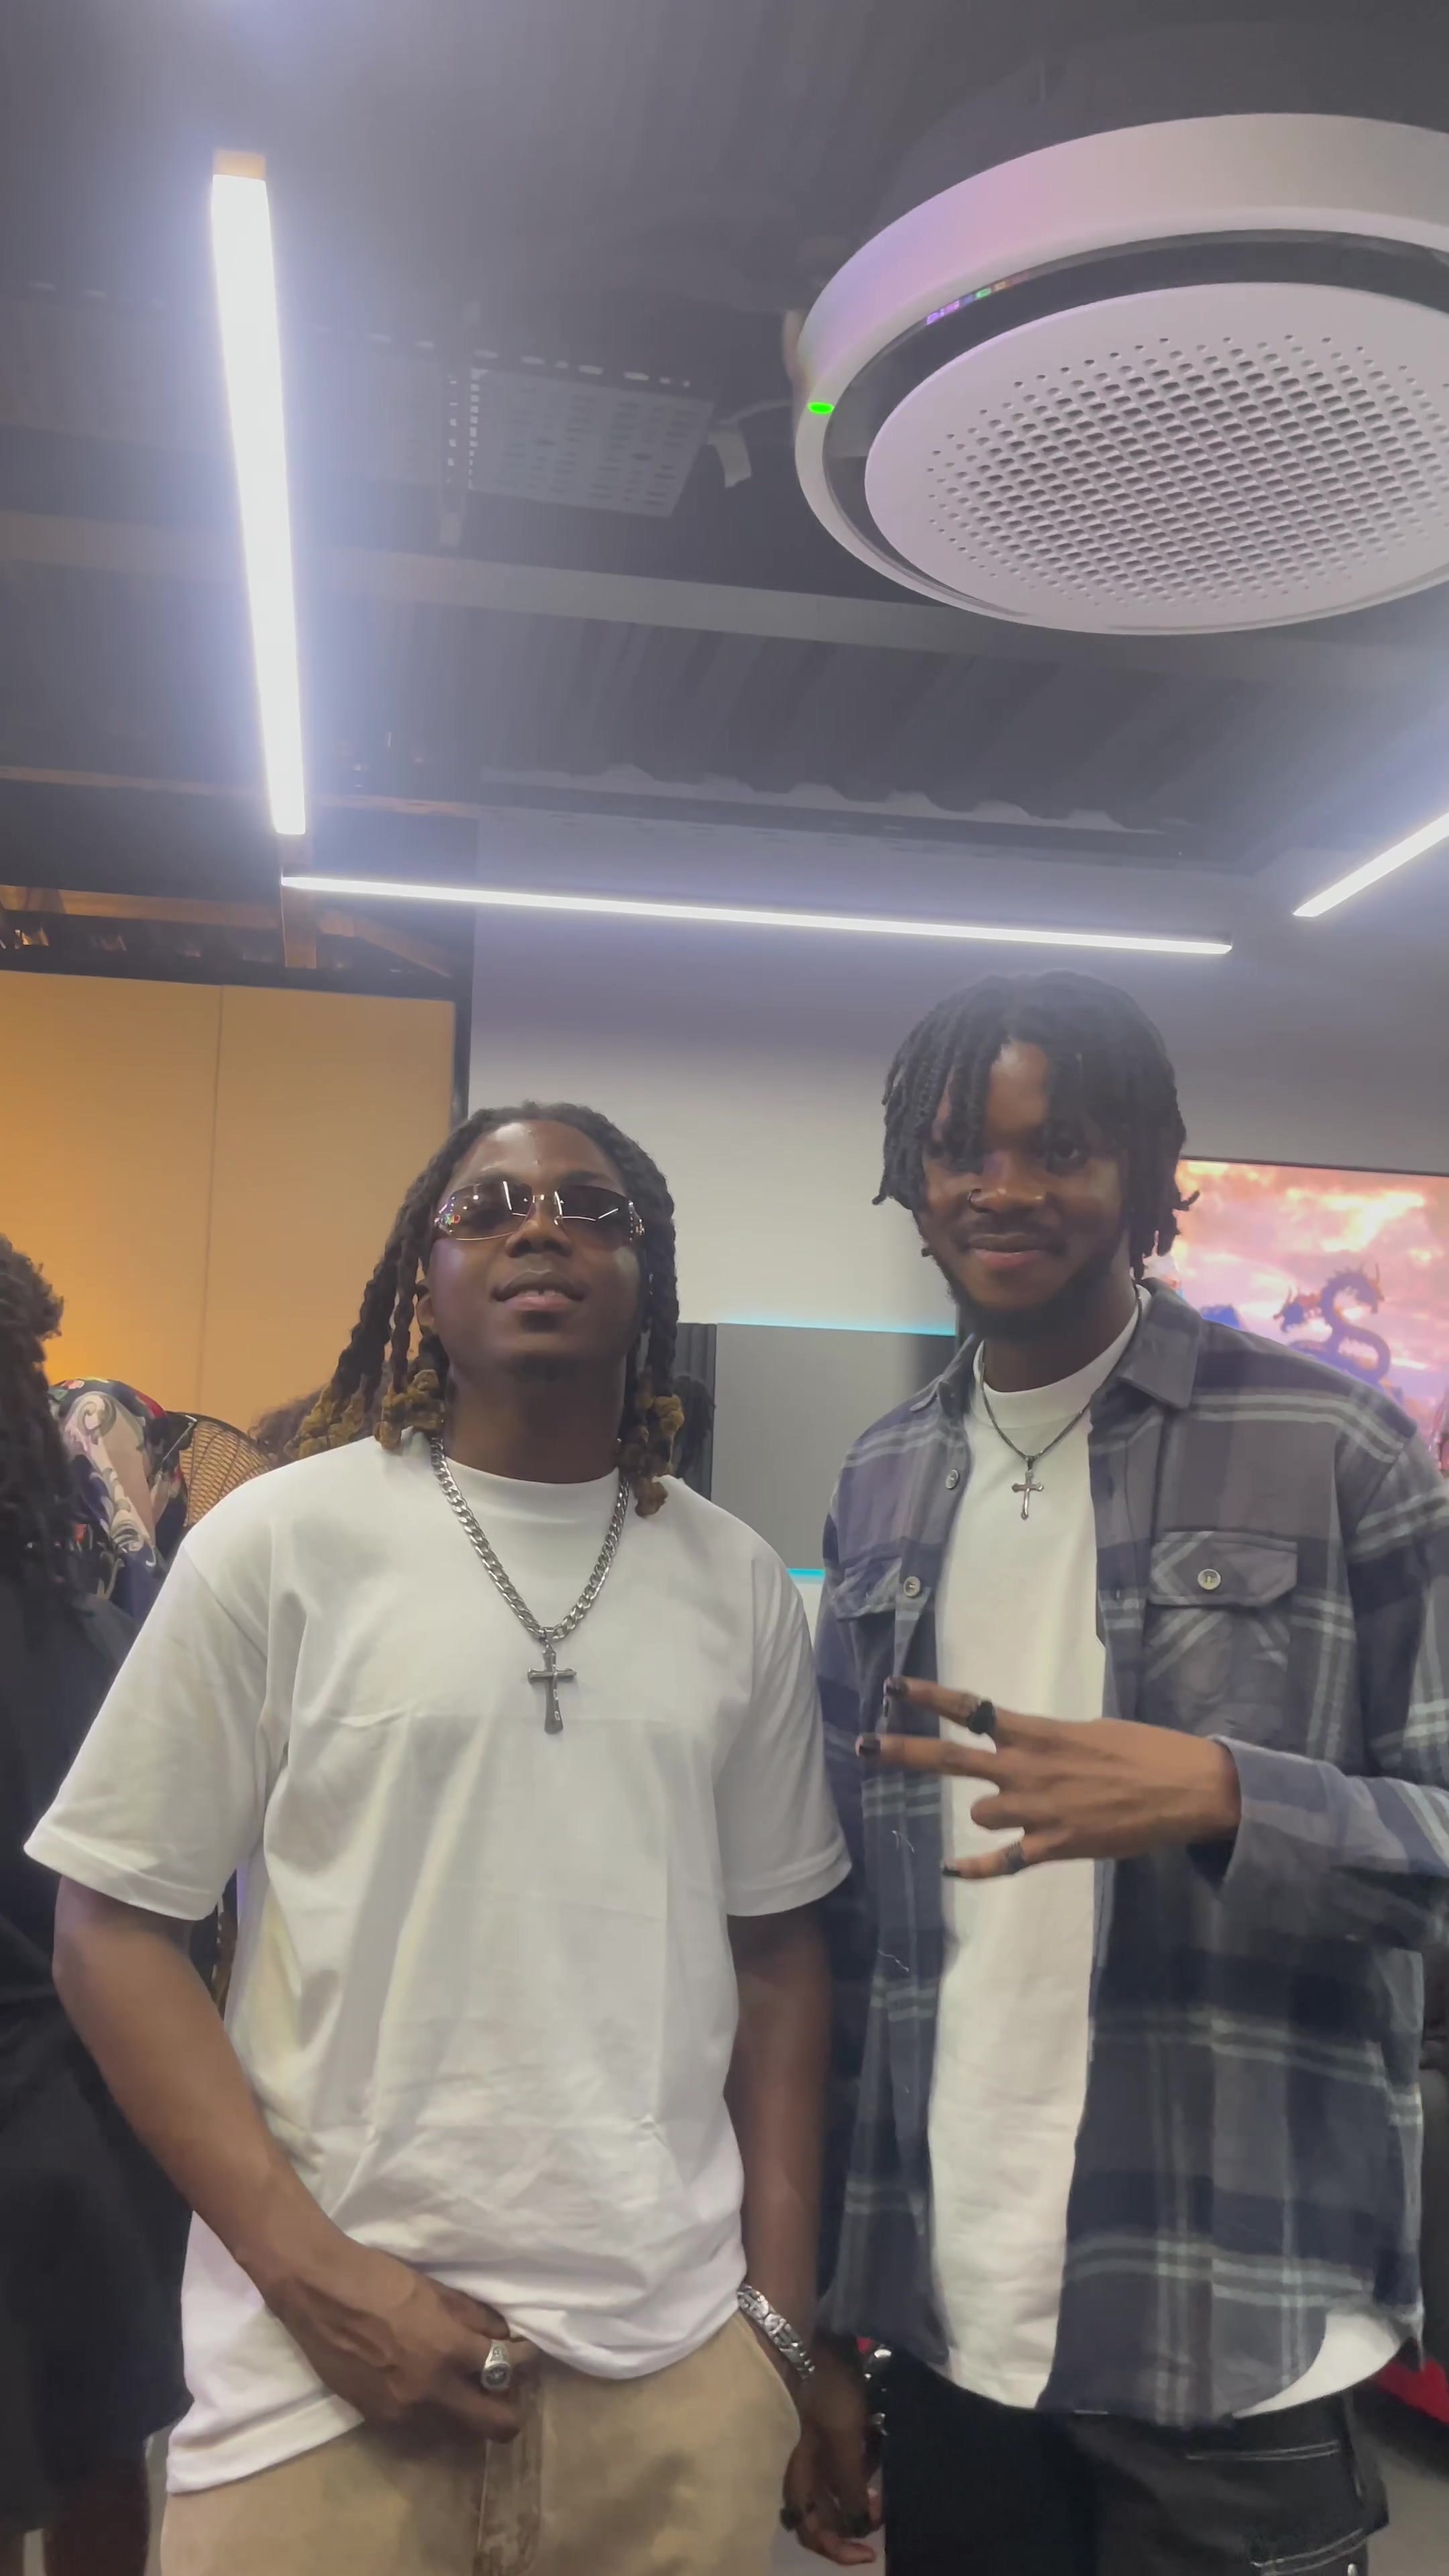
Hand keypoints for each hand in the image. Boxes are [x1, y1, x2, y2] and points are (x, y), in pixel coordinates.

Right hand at [264, 2234, 537, 2440]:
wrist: (318, 2293)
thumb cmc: (378, 2279)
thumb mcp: (434, 2290)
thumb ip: (473, 2317)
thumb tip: (502, 2335)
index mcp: (448, 2350)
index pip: (505, 2368)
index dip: (523, 2359)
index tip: (524, 2353)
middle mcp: (430, 2391)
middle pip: (493, 2425)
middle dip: (509, 2410)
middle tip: (505, 2389)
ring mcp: (402, 2412)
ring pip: (457, 2434)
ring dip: (469, 2415)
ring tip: (467, 2390)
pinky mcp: (378, 2419)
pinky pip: (422, 2429)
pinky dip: (435, 2415)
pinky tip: (430, 2391)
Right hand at [784, 2337, 880, 2563]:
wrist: (805, 2337)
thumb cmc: (823, 2392)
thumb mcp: (842, 2439)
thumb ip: (848, 2486)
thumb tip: (858, 2525)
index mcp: (796, 2479)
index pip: (811, 2532)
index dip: (839, 2549)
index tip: (871, 2551)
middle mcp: (798, 2472)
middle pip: (823, 2516)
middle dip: (855, 2520)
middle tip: (882, 2511)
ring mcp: (808, 2450)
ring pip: (835, 2489)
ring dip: (859, 2494)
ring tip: (882, 2483)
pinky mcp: (820, 2431)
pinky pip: (841, 2462)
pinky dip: (859, 2467)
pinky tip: (875, 2452)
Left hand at [864, 1681, 1241, 1876]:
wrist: (1186, 1789)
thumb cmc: (1143, 1751)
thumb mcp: (1089, 1730)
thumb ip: (1045, 1741)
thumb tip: (1022, 1746)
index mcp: (1037, 1732)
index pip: (970, 1709)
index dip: (928, 1698)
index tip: (892, 1687)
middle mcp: (1027, 1769)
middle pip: (951, 1760)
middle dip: (903, 1753)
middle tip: (863, 1746)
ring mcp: (1038, 1811)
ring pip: (981, 1814)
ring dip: (990, 1812)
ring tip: (1023, 1808)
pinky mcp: (1055, 1847)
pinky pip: (1003, 1862)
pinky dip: (977, 1867)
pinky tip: (952, 1868)